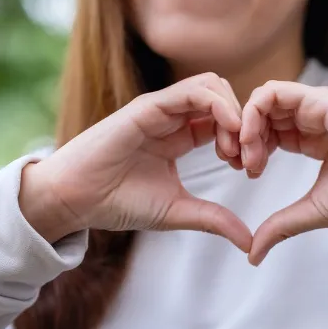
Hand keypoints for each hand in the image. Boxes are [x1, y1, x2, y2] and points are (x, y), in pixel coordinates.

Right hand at [19, 73, 251, 252]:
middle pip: (224, 97)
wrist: (77, 199)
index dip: (245, 139)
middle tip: (247, 158)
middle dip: (245, 124)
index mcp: (181, 136)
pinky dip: (219, 106)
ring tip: (235, 148)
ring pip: (213, 86)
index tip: (250, 169)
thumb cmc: (120, 202)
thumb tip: (250, 242)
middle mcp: (173, 117)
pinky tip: (227, 133)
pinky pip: (193, 91)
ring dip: (234, 112)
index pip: (225, 120)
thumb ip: (214, 220)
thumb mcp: (178, 211)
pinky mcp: (149, 106)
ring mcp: (161, 108)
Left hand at [239, 81, 327, 265]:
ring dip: (245, 126)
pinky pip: (272, 93)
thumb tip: (252, 256)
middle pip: (262, 114)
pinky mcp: (317, 99)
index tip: (247, 172)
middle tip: (239, 164)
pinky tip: (252, 140)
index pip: (269, 130)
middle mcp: (312, 116)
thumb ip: (279, 227)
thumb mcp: (310, 211)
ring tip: (247, 157)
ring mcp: (314, 105)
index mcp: (312, 137)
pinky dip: (252, 113)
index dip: (251, 147)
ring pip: (262, 100)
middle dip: (242, 137)